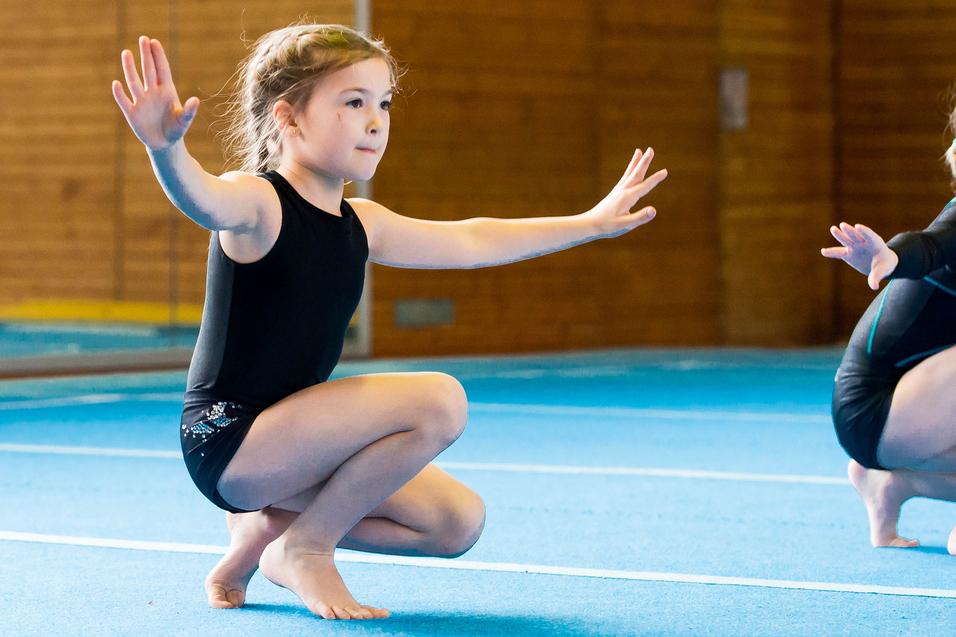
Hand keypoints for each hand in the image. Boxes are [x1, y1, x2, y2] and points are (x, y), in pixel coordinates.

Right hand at [112, 36, 199, 150]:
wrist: (164, 144)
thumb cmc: (176, 129)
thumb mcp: (184, 121)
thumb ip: (190, 111)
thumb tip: (195, 100)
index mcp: (166, 91)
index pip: (162, 70)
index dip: (158, 56)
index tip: (154, 42)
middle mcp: (152, 92)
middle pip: (148, 70)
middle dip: (146, 55)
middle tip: (143, 38)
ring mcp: (141, 101)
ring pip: (134, 81)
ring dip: (130, 68)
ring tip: (126, 52)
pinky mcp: (132, 113)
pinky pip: (124, 101)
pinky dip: (120, 94)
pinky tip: (116, 84)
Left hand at [583, 148, 667, 236]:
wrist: (590, 224)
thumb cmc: (607, 226)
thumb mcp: (625, 225)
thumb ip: (640, 217)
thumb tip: (654, 210)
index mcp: (627, 197)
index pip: (645, 186)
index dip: (655, 179)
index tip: (665, 171)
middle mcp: (623, 190)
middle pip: (636, 173)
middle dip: (644, 161)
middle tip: (650, 149)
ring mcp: (618, 190)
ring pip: (629, 173)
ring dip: (635, 162)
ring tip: (638, 150)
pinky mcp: (615, 193)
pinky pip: (625, 178)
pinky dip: (629, 170)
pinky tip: (631, 169)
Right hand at [821, 222, 898, 289]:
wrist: (881, 264)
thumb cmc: (885, 265)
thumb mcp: (883, 271)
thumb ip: (877, 277)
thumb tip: (874, 287)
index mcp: (875, 244)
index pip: (870, 235)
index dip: (864, 231)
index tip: (858, 227)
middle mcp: (863, 243)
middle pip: (855, 236)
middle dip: (850, 231)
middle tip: (843, 225)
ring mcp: (855, 247)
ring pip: (846, 240)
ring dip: (840, 235)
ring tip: (833, 229)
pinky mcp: (848, 254)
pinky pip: (839, 253)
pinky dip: (831, 252)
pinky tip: (823, 252)